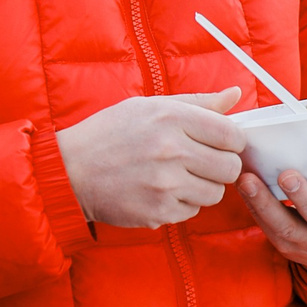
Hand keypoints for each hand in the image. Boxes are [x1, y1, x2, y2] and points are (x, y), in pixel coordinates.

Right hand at [57, 90, 246, 229]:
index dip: (231, 141)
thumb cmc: (110, 133)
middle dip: (221, 166)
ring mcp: (166, 184)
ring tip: (178, 177)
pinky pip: (193, 211)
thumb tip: (235, 95)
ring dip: (203, 187)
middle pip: (231, 167)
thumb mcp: (149, 106)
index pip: (232, 135)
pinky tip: (161, 191)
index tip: (220, 144)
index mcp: (172, 117)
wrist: (70, 171)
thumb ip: (197, 102)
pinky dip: (182, 204)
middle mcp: (171, 150)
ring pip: (216, 193)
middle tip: (201, 162)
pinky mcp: (158, 212)